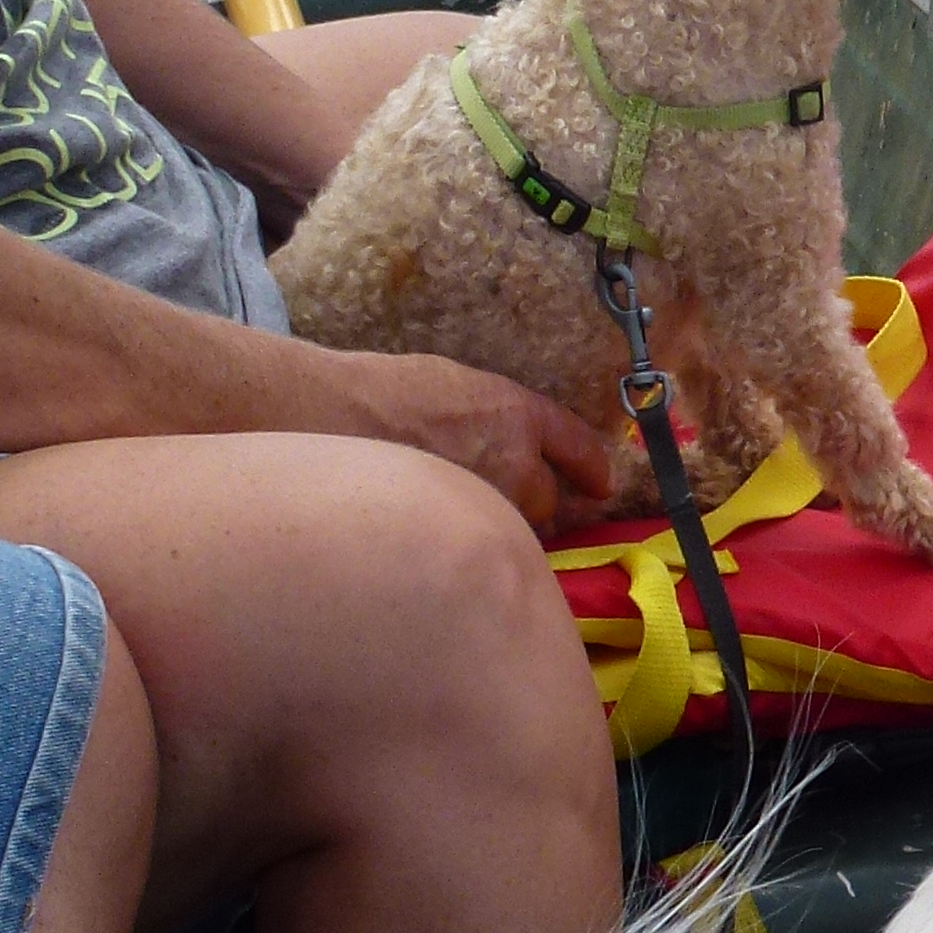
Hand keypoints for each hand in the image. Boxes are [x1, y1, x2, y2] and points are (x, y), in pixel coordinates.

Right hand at [334, 356, 623, 535]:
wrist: (332, 418)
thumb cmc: (381, 392)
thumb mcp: (457, 385)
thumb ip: (495, 418)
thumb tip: (507, 441)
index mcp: (516, 413)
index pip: (576, 445)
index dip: (592, 467)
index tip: (601, 484)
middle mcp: (515, 461)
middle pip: (548, 500)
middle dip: (536, 505)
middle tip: (510, 504)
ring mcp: (488, 502)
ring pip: (515, 532)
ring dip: (502, 530)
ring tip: (468, 519)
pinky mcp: (460, 532)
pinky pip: (482, 547)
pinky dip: (473, 546)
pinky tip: (450, 540)